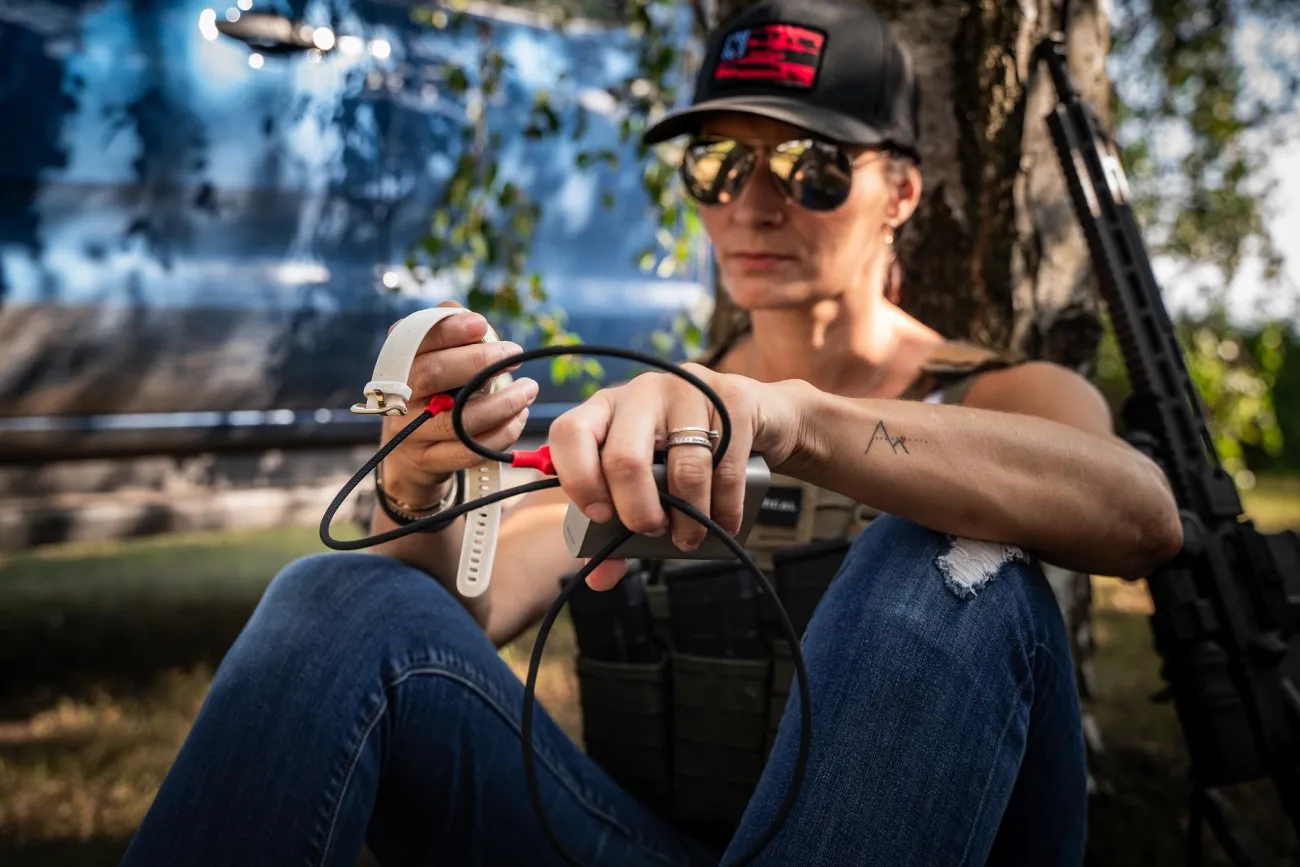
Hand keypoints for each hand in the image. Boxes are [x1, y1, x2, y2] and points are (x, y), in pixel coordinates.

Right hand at [379, 301, 537, 506]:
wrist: (410, 453)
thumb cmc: (433, 394)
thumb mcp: (434, 360)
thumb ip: (448, 332)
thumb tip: (473, 319)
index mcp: (399, 363)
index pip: (416, 339)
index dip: (449, 329)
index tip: (482, 325)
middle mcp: (399, 396)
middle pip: (433, 373)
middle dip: (479, 360)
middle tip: (515, 354)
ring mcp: (412, 432)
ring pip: (458, 419)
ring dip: (503, 402)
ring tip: (528, 389)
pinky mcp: (432, 461)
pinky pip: (471, 450)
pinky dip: (503, 433)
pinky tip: (519, 416)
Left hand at [547, 363, 804, 589]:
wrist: (752, 415)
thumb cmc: (683, 451)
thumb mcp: (646, 479)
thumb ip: (616, 527)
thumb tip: (601, 577)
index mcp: (606, 409)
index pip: (570, 434)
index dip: (579, 480)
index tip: (599, 516)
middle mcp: (642, 392)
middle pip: (624, 458)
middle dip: (637, 511)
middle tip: (651, 531)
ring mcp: (688, 391)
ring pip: (682, 468)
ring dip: (689, 517)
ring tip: (690, 536)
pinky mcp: (732, 400)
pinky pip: (726, 467)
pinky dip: (725, 507)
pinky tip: (723, 524)